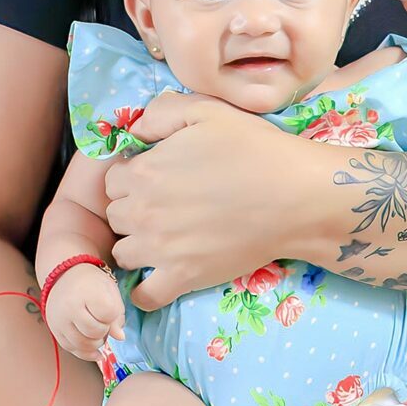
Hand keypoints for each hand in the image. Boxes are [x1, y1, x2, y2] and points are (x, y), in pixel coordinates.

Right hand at [43, 262, 123, 361]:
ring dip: (96, 343)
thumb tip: (120, 337)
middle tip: (103, 322)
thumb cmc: (91, 283)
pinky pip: (72, 349)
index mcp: (86, 291)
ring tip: (98, 331)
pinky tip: (95, 350)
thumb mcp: (109, 290)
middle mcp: (69, 307)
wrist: (64, 276)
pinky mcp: (55, 330)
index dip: (112, 315)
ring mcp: (59, 320)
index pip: (108, 314)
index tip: (109, 308)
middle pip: (95, 332)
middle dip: (104, 330)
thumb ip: (117, 314)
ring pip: (83, 345)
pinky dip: (86, 352)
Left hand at [107, 91, 313, 310]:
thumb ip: (160, 113)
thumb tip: (135, 130)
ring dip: (137, 244)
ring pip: (123, 252)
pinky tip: (162, 273)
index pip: (112, 180)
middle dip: (132, 208)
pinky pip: (144, 295)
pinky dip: (146, 288)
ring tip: (164, 236)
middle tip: (164, 204)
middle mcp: (144, 212)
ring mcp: (160, 249)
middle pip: (115, 215)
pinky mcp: (183, 278)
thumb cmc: (253, 148)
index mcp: (145, 171)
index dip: (131, 176)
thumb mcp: (205, 110)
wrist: (295, 196)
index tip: (155, 177)